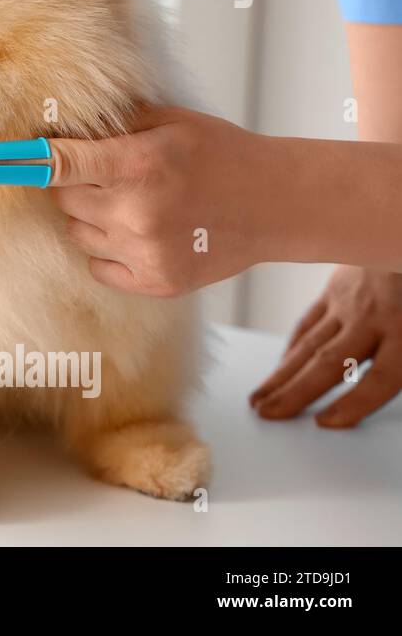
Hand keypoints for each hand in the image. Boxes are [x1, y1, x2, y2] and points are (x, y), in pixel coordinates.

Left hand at [47, 107, 282, 296]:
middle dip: (75, 185)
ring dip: (91, 218)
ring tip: (131, 203)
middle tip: (108, 176)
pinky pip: (97, 267)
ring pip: (77, 233)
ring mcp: (144, 253)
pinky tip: (138, 232)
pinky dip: (107, 251)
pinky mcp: (155, 283)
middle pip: (62, 200)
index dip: (26, 161)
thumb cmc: (220, 154)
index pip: (56, 165)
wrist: (275, 204)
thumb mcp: (169, 121)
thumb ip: (112, 124)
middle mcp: (135, 213)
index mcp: (137, 166)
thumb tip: (55, 124)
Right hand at [249, 266, 401, 426]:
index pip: (378, 378)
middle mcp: (370, 318)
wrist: (399, 224)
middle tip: (269, 416)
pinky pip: (308, 322)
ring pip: (309, 345)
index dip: (353, 404)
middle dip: (296, 394)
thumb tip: (388, 378)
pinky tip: (280, 365)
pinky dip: (292, 347)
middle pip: (330, 363)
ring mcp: (347, 302)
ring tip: (259, 400)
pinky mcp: (333, 290)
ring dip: (281, 375)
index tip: (327, 423)